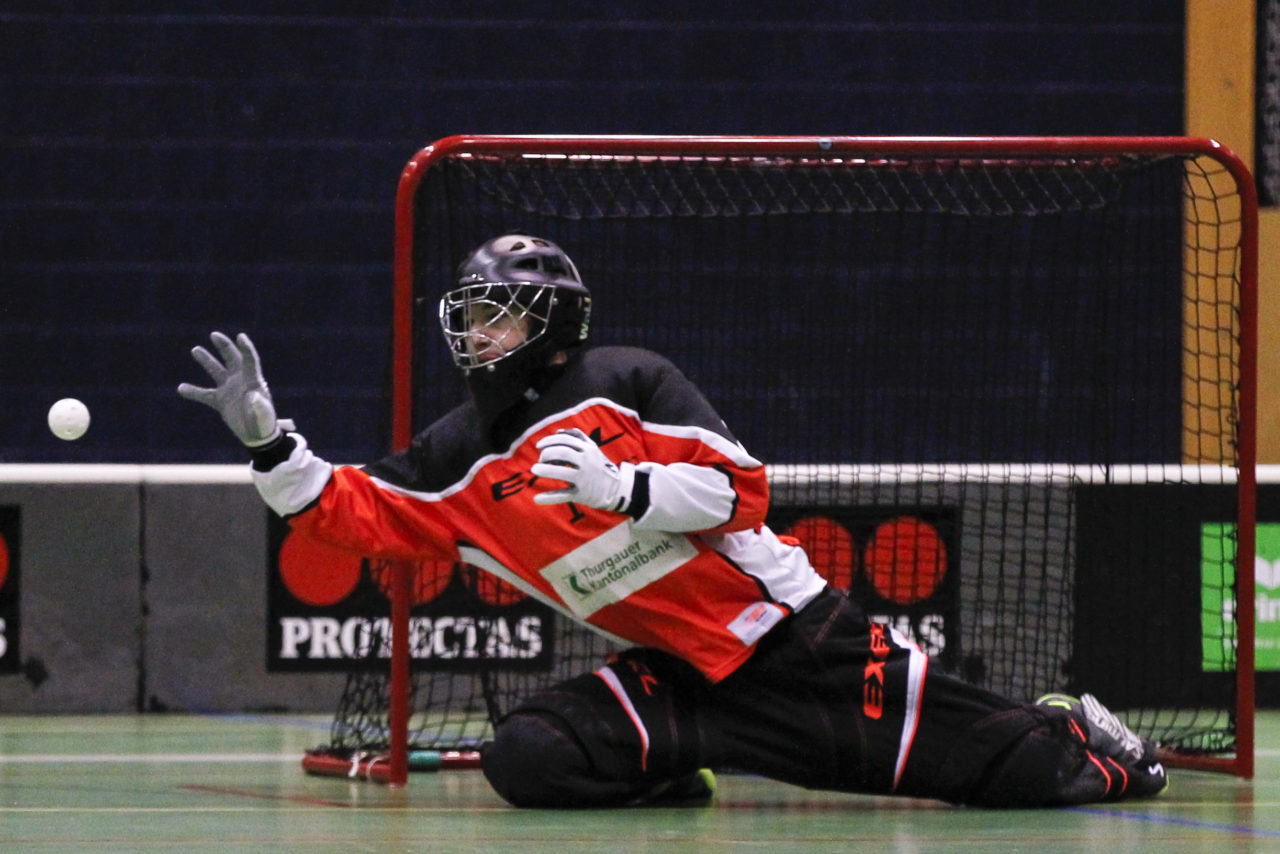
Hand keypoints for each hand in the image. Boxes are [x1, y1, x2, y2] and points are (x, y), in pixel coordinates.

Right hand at [177, 331, 293, 446]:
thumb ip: (260, 406)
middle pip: (232, 359)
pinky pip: (204, 394)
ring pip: (216, 371)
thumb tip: (253, 396)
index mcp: (253, 381)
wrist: (258, 436)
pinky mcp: (221, 401)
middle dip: (224, 346)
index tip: (240, 336)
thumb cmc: (265, 423)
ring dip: (206, 360)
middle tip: (214, 335)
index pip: (250, 361)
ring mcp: (229, 389)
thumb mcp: (264, 415)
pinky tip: (181, 388)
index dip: (246, 348)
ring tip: (195, 349)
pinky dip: (193, 392)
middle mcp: (240, 381)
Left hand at [532, 428, 630, 511]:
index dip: (549, 441)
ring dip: (544, 470)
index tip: (538, 446)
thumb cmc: (599, 466)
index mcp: (588, 449)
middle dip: (546, 454)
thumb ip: (578, 437)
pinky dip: (548, 498)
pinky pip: (563, 495)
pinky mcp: (581, 494)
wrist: (616, 489)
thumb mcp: (593, 448)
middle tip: (540, 460)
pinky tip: (537, 499)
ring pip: (561, 472)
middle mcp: (587, 462)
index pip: (565, 440)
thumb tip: (558, 431)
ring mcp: (584, 478)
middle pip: (562, 453)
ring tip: (535, 470)